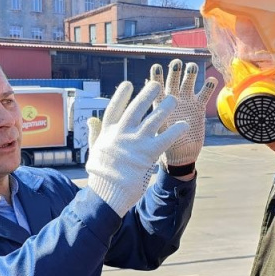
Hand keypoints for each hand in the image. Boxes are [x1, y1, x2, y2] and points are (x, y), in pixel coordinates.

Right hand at [85, 80, 187, 216]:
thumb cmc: (101, 172)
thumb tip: (90, 119)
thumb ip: (94, 132)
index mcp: (108, 132)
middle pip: (136, 108)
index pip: (114, 108)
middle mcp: (122, 133)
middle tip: (156, 83)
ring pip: (153, 119)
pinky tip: (184, 125)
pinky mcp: (148, 153)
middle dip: (147, 94)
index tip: (128, 84)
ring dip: (164, 108)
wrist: (109, 191)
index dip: (121, 95)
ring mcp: (136, 142)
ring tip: (173, 99)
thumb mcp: (94, 149)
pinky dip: (175, 131)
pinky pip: (165, 138)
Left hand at [149, 60, 217, 169]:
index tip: (156, 67)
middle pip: (173, 80)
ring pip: (188, 82)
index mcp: (160, 104)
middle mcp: (173, 98)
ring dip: (190, 74)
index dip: (156, 77)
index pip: (157, 87)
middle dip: (175, 71)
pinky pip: (205, 94)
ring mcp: (186, 101)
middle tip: (176, 63)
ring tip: (191, 67)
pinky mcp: (198, 107)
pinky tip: (211, 79)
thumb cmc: (164, 144)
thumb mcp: (158, 134)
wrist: (181, 153)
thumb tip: (149, 118)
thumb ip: (156, 124)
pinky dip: (208, 86)